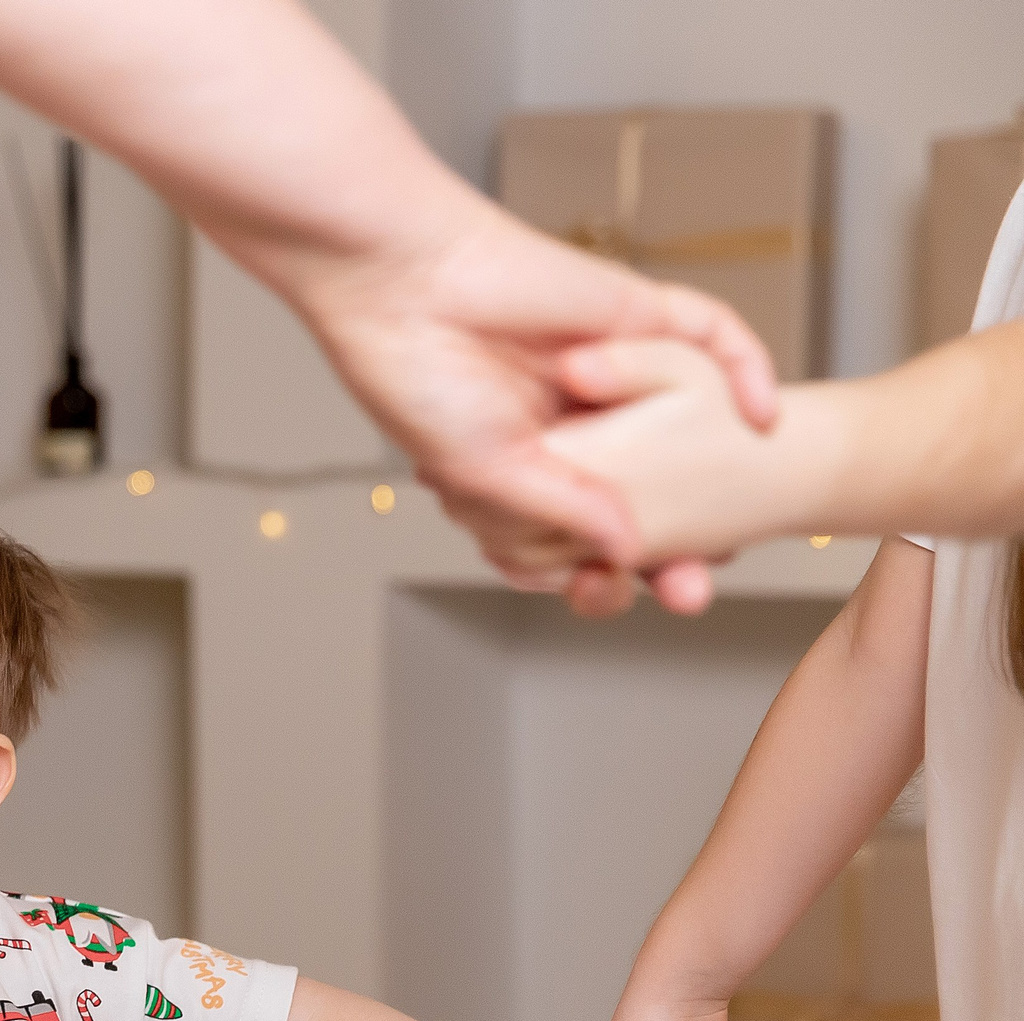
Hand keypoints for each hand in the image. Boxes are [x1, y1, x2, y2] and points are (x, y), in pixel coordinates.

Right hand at [301, 205, 777, 615]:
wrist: (401, 285)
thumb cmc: (416, 378)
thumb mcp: (485, 473)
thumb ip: (558, 511)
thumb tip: (627, 550)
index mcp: (516, 461)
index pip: (576, 529)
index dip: (600, 570)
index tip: (613, 593)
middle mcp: (566, 418)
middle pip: (640, 490)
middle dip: (668, 548)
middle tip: (690, 589)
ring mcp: (606, 367)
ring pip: (681, 425)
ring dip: (713, 478)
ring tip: (728, 533)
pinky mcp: (632, 312)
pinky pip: (710, 336)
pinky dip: (746, 371)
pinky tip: (762, 417)